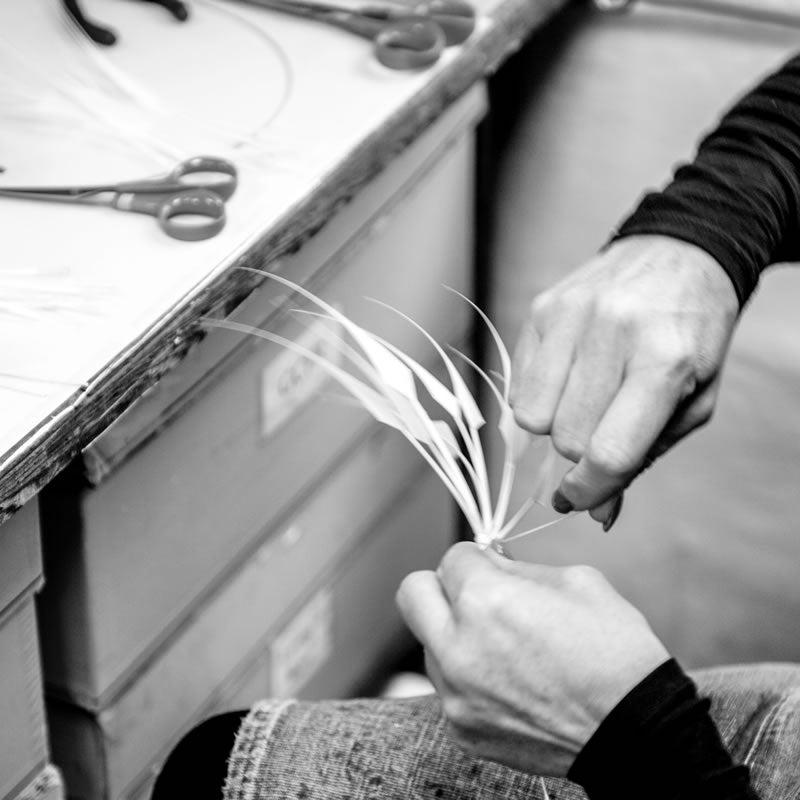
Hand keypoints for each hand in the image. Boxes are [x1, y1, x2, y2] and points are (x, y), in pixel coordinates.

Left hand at [396, 542, 669, 775]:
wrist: (636, 733)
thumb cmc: (614, 652)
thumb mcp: (575, 580)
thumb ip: (517, 567)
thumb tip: (488, 563)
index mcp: (486, 599)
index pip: (452, 557)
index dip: (478, 559)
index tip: (494, 568)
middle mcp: (458, 646)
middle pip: (412, 593)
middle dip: (441, 586)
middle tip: (475, 596)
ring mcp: (455, 693)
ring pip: (430, 643)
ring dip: (456, 635)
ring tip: (506, 648)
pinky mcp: (461, 728)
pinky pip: (449, 686)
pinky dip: (470, 678)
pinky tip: (512, 683)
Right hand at [510, 235, 739, 524]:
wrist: (679, 252)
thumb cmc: (692, 334)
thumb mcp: (694, 401)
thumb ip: (643, 457)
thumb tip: (597, 512)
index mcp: (664, 361)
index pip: (609, 452)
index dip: (590, 490)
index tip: (580, 500)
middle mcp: (612, 333)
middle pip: (566, 437)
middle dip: (577, 455)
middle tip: (594, 441)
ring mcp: (570, 316)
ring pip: (532, 415)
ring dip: (552, 427)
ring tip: (580, 406)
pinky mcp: (542, 308)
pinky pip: (517, 384)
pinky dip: (536, 398)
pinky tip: (565, 380)